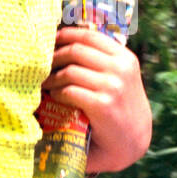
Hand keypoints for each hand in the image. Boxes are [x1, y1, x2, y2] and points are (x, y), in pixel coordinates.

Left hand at [40, 25, 151, 171]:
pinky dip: (57, 93)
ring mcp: (113, 87)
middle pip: (75, 50)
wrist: (133, 141)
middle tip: (43, 65)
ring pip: (70, 71)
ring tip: (46, 83)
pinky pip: (69, 91)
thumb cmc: (120, 107)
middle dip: (54, 57)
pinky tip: (54, 97)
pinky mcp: (102, 105)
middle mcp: (121, 69)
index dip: (65, 35)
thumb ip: (102, 60)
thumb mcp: (120, 78)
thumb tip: (66, 41)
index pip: (89, 35)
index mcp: (125, 58)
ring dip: (52, 78)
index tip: (51, 40)